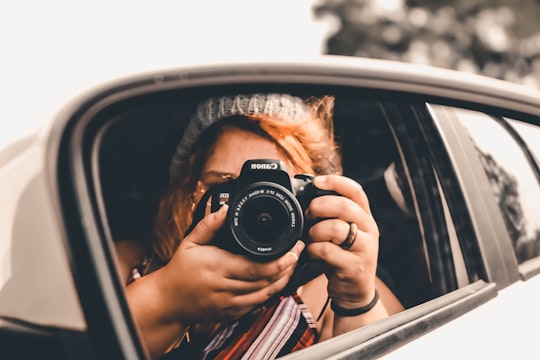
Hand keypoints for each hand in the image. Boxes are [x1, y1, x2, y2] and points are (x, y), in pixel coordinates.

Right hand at [155, 205, 304, 323]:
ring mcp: (230, 305)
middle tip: (298, 252)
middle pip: (266, 282)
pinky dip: (271, 293)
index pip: (255, 268)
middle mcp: (225, 288)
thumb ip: (209, 224)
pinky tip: (278, 280)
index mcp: (217, 268)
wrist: (169, 301)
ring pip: (265, 295)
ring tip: (292, 264)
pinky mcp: (232, 314)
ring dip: (283, 280)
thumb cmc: (180, 270)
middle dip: (287, 267)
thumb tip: (226, 208)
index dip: (278, 262)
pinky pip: (257, 305)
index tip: (292, 251)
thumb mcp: (190, 242)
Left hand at [305, 175, 379, 308]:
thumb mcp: (344, 233)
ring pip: (335, 228)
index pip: (355, 191)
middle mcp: (369, 230)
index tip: (316, 181)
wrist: (355, 292)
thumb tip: (307, 195)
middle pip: (345, 206)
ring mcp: (364, 249)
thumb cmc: (343, 257)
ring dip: (315, 231)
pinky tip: (311, 253)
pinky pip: (328, 251)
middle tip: (308, 214)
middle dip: (320, 206)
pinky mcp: (354, 267)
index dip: (336, 182)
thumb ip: (333, 215)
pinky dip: (313, 250)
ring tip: (311, 238)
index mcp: (365, 217)